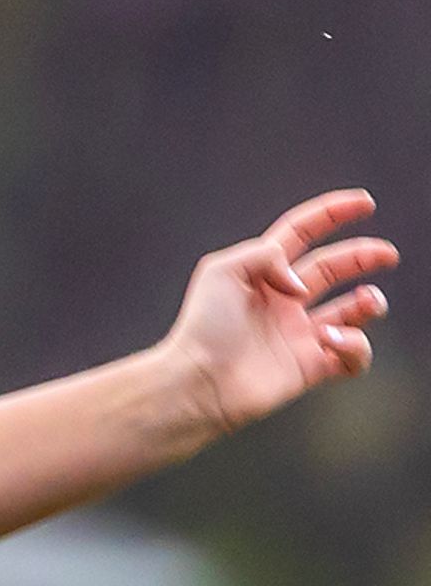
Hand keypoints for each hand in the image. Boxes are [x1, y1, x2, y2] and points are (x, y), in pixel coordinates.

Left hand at [161, 190, 393, 435]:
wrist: (197, 382)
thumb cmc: (201, 328)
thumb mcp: (221, 269)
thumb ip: (266, 254)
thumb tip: (301, 282)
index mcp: (261, 274)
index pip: (302, 234)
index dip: (332, 214)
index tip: (365, 203)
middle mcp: (282, 302)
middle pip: (333, 267)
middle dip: (363, 256)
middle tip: (388, 255)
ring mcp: (298, 335)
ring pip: (352, 312)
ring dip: (370, 302)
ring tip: (368, 300)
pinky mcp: (310, 368)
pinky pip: (352, 357)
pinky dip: (356, 346)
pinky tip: (332, 341)